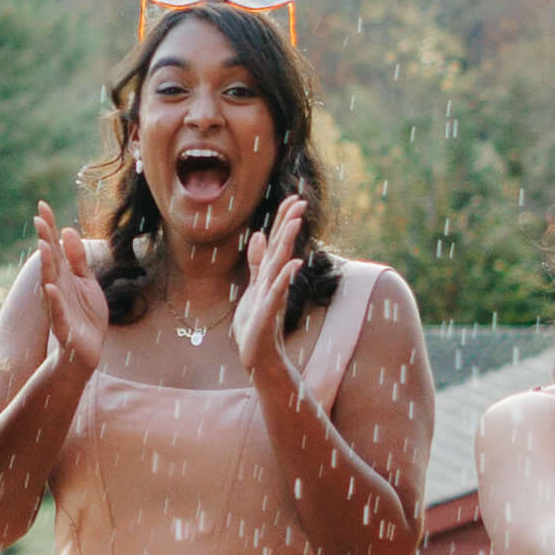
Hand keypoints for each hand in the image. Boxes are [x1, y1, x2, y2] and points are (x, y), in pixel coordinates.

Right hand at [12, 205, 104, 362]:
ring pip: (50, 282)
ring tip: (44, 245)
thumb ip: (78, 259)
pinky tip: (51, 287)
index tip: (43, 205)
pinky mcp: (63, 325)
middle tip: (40, 219)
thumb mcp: (86, 282)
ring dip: (46, 265)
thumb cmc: (85, 316)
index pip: (54, 247)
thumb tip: (67, 230)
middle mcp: (57, 287)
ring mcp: (58, 305)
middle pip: (50, 260)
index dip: (49, 227)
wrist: (86, 351)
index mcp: (64, 275)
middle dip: (45, 239)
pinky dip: (53, 299)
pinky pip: (56, 311)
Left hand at [228, 197, 307, 352]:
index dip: (283, 220)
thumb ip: (256, 262)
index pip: (277, 242)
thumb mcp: (254, 287)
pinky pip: (276, 292)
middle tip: (300, 200)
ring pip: (279, 265)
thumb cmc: (256, 323)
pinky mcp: (267, 313)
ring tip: (295, 222)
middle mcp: (273, 282)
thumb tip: (258, 234)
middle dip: (288, 224)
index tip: (294, 197)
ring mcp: (272, 296)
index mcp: (269, 274)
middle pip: (281, 247)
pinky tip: (293, 264)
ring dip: (287, 243)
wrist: (259, 356)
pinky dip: (284, 277)